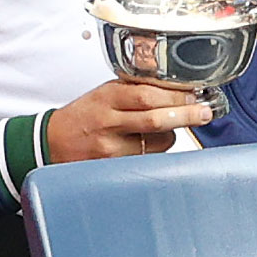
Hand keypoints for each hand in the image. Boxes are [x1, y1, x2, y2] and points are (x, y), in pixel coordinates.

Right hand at [46, 80, 212, 160]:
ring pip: (157, 143)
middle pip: (155, 119)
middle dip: (186, 115)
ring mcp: (110, 147)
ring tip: (166, 129)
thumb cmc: (83, 115)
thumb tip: (176, 89)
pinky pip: (148, 158)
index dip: (176, 96)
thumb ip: (134, 90)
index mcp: (107, 97)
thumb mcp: (104, 94)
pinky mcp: (112, 166)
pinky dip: (156, 151)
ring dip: (171, 135)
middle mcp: (108, 121)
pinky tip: (149, 144)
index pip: (147, 94)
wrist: (51, 142)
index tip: (196, 94)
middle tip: (205, 112)